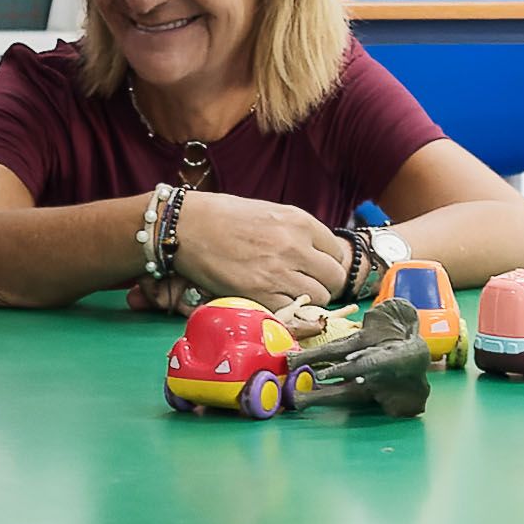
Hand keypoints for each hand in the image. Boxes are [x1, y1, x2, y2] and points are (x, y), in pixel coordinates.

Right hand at [177, 191, 352, 310]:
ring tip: (289, 293)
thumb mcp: (270, 213)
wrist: (187, 226)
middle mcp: (295, 246)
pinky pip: (293, 311)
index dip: (329, 263)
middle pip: (335, 278)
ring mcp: (279, 272)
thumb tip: (316, 253)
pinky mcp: (260, 294)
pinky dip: (289, 310)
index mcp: (300, 221)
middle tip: (309, 285)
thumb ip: (297, 232)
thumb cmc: (223, 216)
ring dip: (309, 300)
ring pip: (320, 298)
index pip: (337, 252)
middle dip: (326, 284)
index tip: (318, 269)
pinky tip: (275, 301)